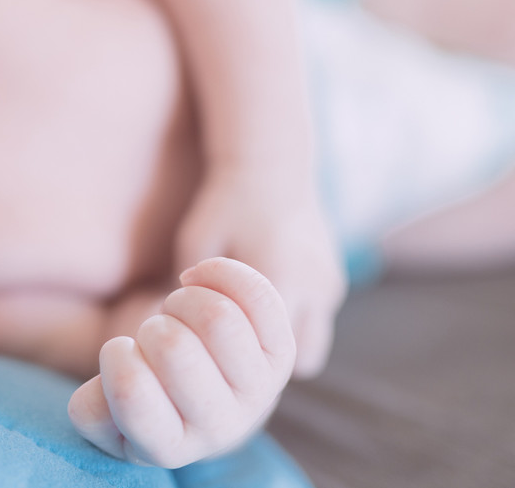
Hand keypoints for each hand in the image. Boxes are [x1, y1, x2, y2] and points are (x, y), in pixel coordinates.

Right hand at [68, 258, 295, 467]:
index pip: (132, 393)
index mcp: (167, 446)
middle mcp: (219, 428)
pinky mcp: (281, 352)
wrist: (199, 389)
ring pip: (217, 318)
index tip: (120, 351)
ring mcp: (257, 390)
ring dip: (184, 300)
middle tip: (153, 334)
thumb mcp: (105, 411)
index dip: (116, 357)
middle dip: (151, 326)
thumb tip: (119, 373)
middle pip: (175, 347)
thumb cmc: (144, 392)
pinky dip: (219, 273)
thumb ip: (92, 407)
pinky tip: (197, 281)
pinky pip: (257, 296)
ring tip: (177, 313)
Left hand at [174, 166, 346, 376]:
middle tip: (234, 346)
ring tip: (249, 326)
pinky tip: (265, 299)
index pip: (263, 348)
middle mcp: (314, 287)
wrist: (270, 162)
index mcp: (278, 278)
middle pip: (299, 360)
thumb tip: (187, 335)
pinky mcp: (336, 279)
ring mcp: (331, 285)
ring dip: (283, 342)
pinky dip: (292, 319)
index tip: (212, 346)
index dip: (237, 355)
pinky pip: (317, 320)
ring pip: (312, 344)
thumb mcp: (196, 241)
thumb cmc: (224, 202)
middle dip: (268, 359)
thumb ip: (192, 291)